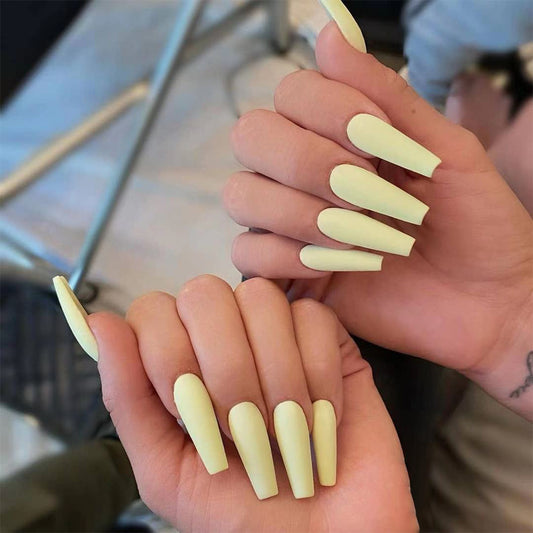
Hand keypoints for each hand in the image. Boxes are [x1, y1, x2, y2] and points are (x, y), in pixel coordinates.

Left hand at [82, 276, 415, 531]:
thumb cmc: (242, 512)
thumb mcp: (166, 468)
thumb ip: (128, 397)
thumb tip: (101, 322)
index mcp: (182, 360)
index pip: (153, 309)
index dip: (166, 353)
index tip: (186, 410)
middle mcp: (225, 334)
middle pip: (205, 293)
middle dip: (223, 366)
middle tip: (240, 427)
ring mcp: (276, 329)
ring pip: (261, 298)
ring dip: (274, 375)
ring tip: (285, 430)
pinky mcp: (326, 334)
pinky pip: (313, 318)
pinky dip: (317, 374)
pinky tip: (319, 417)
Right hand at [224, 22, 532, 413]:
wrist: (486, 302)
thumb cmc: (477, 224)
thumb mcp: (444, 148)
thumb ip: (385, 94)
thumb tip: (329, 31)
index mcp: (339, 136)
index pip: (291, 94)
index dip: (329, 113)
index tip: (381, 144)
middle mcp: (303, 174)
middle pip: (250, 137)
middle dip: (308, 163)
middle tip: (364, 191)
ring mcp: (289, 223)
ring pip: (241, 195)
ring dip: (302, 213)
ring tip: (364, 236)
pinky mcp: (286, 271)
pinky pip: (247, 254)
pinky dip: (289, 256)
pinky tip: (340, 265)